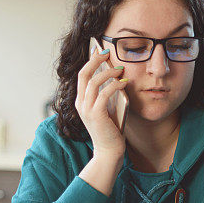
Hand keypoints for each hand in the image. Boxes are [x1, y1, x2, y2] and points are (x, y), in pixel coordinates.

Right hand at [75, 48, 128, 162]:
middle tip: (107, 51)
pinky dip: (114, 85)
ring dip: (108, 72)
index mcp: (80, 101)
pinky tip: (124, 82)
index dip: (90, 61)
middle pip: (83, 74)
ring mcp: (86, 109)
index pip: (82, 75)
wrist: (108, 151)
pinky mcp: (96, 114)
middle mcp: (80, 104)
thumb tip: (116, 75)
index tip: (100, 51)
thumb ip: (106, 95)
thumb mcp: (106, 108)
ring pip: (93, 82)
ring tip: (120, 69)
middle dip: (95, 60)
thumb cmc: (110, 130)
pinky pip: (104, 93)